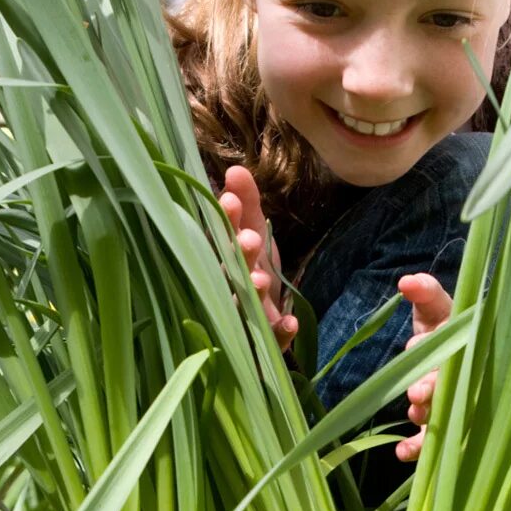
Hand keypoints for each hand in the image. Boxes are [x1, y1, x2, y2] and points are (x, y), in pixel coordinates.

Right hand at [219, 165, 297, 350]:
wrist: (268, 322)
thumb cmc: (256, 269)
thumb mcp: (255, 233)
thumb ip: (247, 205)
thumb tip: (235, 170)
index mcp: (227, 260)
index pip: (221, 240)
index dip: (225, 223)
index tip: (229, 202)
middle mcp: (231, 288)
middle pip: (230, 273)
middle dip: (239, 257)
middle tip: (248, 240)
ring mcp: (246, 317)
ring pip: (244, 307)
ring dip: (252, 292)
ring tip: (261, 279)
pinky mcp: (265, 341)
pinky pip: (271, 340)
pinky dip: (280, 333)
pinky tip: (290, 322)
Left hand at [395, 273, 450, 461]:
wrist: (454, 348)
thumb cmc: (444, 326)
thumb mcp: (436, 307)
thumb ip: (425, 293)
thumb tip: (407, 281)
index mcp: (466, 347)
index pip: (457, 348)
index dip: (437, 351)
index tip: (417, 346)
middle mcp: (463, 377)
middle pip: (450, 386)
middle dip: (432, 389)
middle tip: (418, 393)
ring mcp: (453, 403)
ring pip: (443, 413)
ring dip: (428, 415)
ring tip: (414, 414)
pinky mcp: (440, 424)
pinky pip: (431, 440)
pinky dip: (417, 448)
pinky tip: (401, 452)